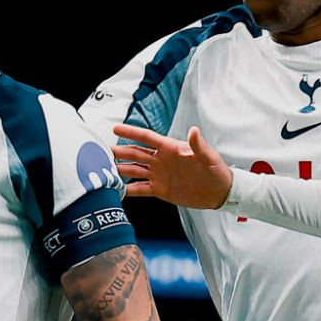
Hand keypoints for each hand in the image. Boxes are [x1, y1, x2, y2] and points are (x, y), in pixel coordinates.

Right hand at [113, 125, 233, 208]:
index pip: (146, 138)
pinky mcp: (160, 190)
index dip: (131, 132)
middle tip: (102, 152)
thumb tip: (194, 131)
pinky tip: (117, 190)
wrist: (219, 193)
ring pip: (134, 170)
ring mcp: (159, 175)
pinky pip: (140, 188)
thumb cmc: (216, 172)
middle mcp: (161, 160)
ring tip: (104, 169)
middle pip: (135, 153)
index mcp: (170, 148)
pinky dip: (128, 189)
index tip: (116, 128)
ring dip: (119, 169)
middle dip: (119, 152)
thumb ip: (198, 145)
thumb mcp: (209, 158)